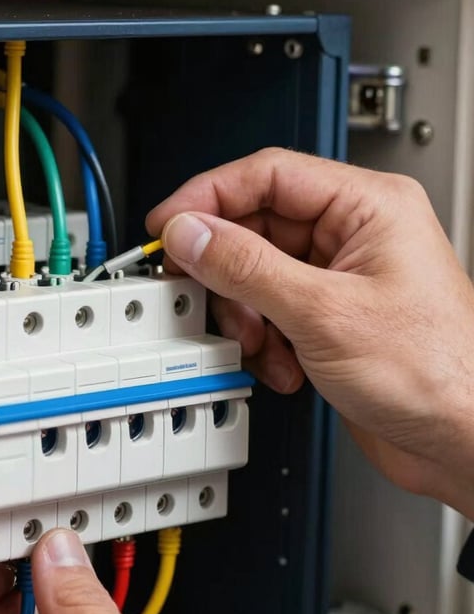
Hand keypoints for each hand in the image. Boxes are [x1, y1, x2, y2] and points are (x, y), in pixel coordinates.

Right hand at [147, 148, 473, 517]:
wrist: (458, 438)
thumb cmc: (435, 372)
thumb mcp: (323, 312)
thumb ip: (247, 268)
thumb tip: (192, 234)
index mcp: (369, 206)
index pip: (268, 175)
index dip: (209, 196)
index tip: (168, 223)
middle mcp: (353, 236)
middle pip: (256, 229)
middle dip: (227, 272)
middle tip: (200, 293)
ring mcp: (338, 280)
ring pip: (256, 276)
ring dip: (246, 316)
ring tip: (261, 344)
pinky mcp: (328, 320)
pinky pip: (270, 313)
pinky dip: (264, 342)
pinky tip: (284, 365)